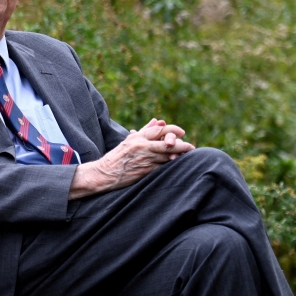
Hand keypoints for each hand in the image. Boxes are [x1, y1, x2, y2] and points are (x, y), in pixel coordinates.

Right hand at [68, 118, 192, 198]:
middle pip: (167, 143)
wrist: (104, 174)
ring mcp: (144, 159)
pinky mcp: (145, 172)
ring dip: (179, 156)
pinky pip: (162, 167)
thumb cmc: (117, 157)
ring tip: (188, 156)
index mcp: (138, 137)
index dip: (173, 130)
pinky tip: (177, 166)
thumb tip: (158, 121)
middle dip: (181, 145)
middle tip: (191, 147)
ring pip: (167, 156)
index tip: (182, 132)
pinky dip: (170, 166)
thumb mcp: (130, 140)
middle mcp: (142, 146)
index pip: (160, 130)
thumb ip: (145, 131)